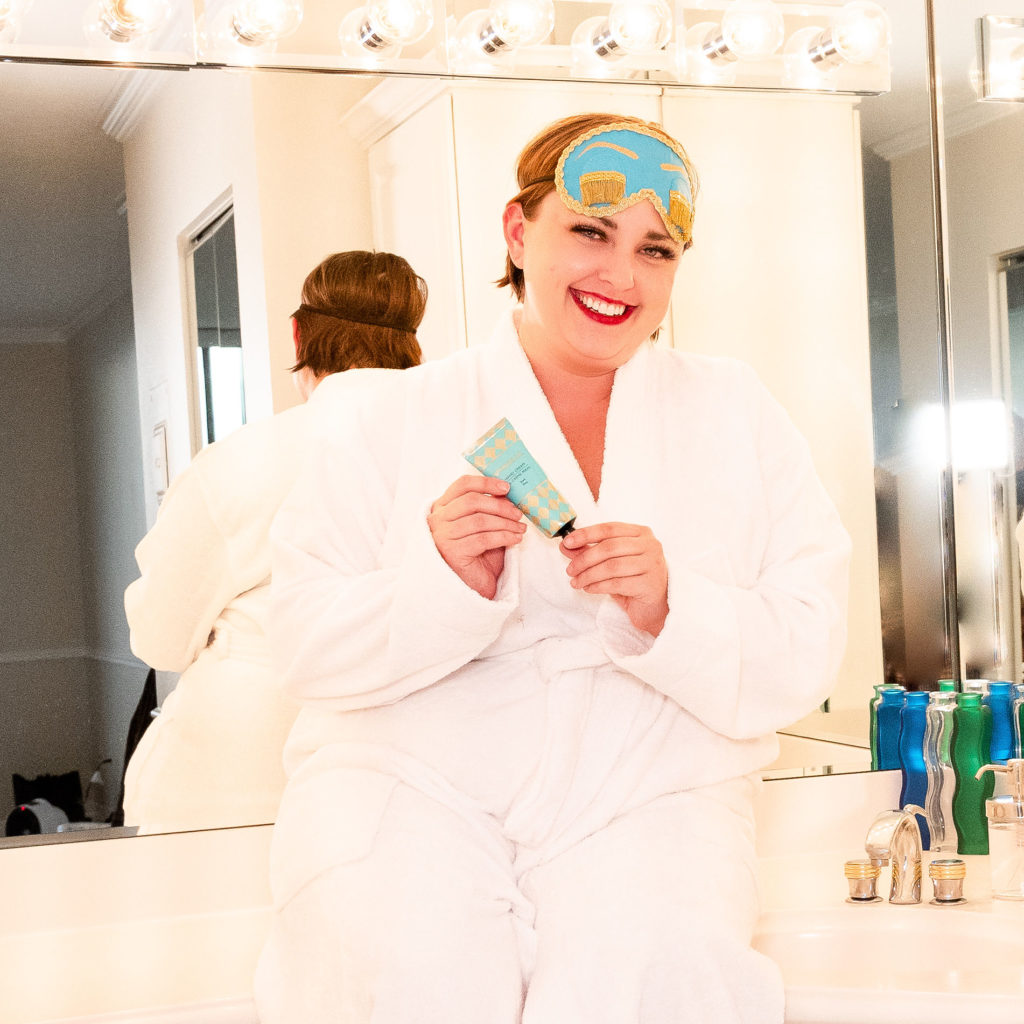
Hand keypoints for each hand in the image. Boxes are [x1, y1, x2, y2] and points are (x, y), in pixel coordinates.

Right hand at [428, 475, 526, 599]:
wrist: (473, 587)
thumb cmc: (478, 555)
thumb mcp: (484, 526)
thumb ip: (490, 508)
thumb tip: (507, 492)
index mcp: (443, 508)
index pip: (462, 485)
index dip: (486, 482)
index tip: (507, 487)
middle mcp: (438, 520)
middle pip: (472, 501)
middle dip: (500, 506)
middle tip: (518, 513)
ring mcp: (442, 536)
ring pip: (479, 520)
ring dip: (505, 523)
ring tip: (520, 528)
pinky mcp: (452, 552)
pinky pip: (483, 538)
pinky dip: (504, 536)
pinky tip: (515, 539)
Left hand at [560, 522, 668, 636]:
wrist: (657, 607)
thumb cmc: (634, 580)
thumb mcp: (611, 563)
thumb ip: (590, 551)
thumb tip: (565, 546)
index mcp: (641, 533)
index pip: (609, 528)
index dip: (586, 534)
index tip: (567, 542)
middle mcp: (650, 545)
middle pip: (609, 547)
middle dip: (584, 558)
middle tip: (570, 569)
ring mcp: (652, 564)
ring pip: (612, 566)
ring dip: (588, 575)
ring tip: (576, 582)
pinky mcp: (649, 584)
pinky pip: (616, 583)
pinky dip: (598, 586)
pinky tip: (589, 589)